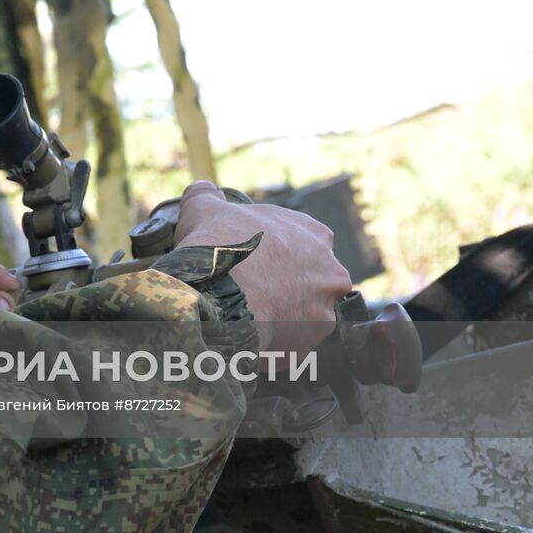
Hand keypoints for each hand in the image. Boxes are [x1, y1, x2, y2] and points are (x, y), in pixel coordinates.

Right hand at [175, 181, 352, 353]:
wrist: (220, 297)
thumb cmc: (218, 248)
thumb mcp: (204, 209)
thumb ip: (206, 195)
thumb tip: (203, 188)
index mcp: (313, 233)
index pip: (298, 242)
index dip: (270, 252)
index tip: (249, 261)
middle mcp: (329, 271)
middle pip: (306, 280)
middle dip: (282, 287)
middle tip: (249, 292)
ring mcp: (324, 309)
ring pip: (300, 315)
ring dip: (279, 317)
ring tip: (246, 320)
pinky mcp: (311, 342)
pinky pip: (290, 344)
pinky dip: (272, 343)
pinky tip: (248, 337)